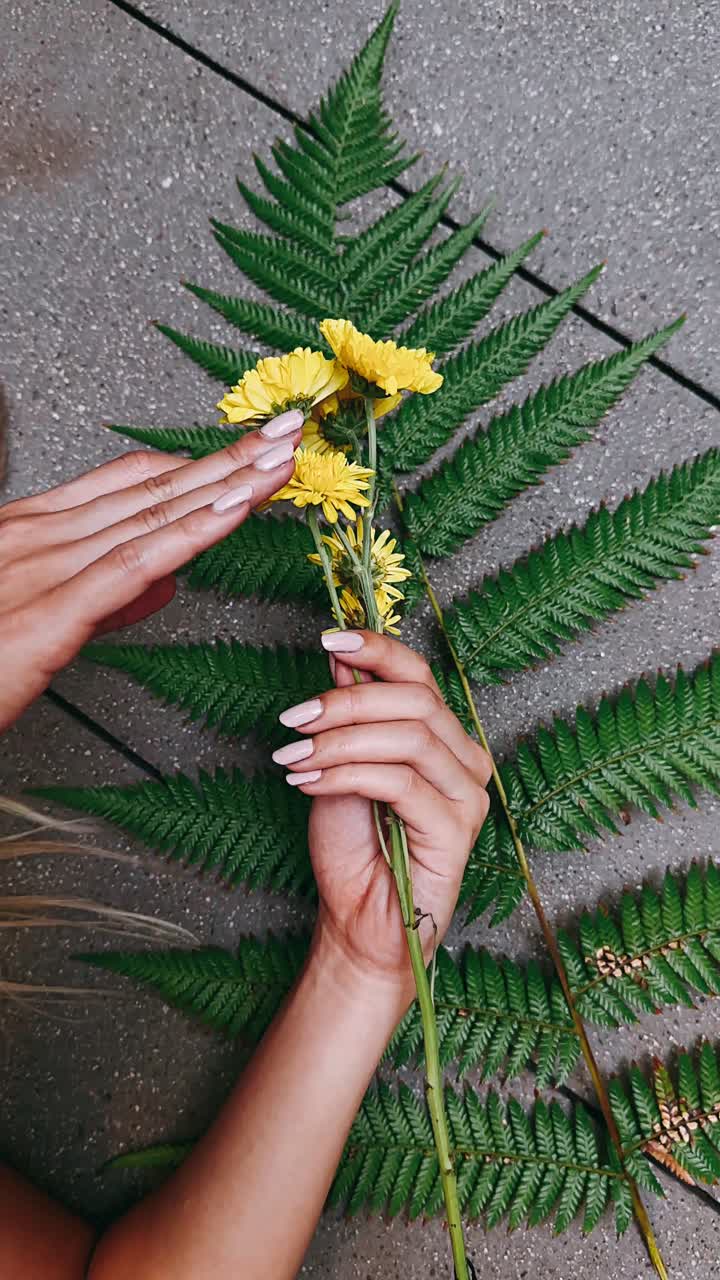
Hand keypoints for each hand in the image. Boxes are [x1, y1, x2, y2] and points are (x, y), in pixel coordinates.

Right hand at [0, 412, 303, 732]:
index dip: (197, 464)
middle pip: (153, 487)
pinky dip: (190, 533)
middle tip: (288, 433)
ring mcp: (43, 567)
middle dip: (228, 459)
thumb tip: (166, 578)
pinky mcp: (50, 613)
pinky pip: (134, 563)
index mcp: (31, 532)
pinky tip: (233, 510)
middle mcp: (39, 536)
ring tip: (282, 459)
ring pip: (154, 515)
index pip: (130, 484)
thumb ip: (104, 598)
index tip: (249, 450)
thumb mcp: (38, 620)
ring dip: (227, 483)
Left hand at [272, 631, 490, 1005]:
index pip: (420, 676)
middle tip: (294, 717)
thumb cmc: (353, 848)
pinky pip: (400, 783)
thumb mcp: (338, 765)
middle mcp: (465, 761)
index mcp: (443, 739)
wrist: (358, 921)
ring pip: (408, 738)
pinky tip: (309, 782)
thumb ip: (348, 715)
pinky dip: (347, 774)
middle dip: (346, 702)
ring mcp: (467, 796)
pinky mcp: (456, 830)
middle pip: (415, 701)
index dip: (378, 650)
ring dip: (341, 740)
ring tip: (295, 756)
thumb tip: (340, 659)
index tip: (329, 639)